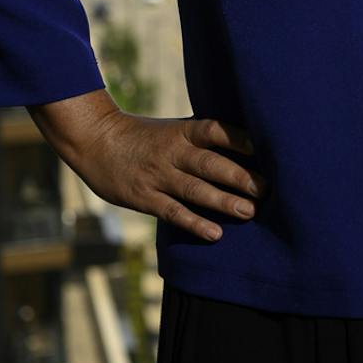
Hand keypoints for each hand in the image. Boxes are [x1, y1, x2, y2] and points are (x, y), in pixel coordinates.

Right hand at [44, 99, 264, 242]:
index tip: (266, 147)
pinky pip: (173, 212)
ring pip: (194, 190)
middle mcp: (172, 152)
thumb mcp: (174, 128)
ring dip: (223, 201)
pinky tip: (215, 234)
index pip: (215, 131)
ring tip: (249, 212)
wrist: (95, 141)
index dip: (240, 138)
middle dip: (240, 177)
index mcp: (183, 131)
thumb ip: (204, 137)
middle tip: (267, 189)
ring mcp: (158, 176)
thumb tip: (249, 143)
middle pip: (210, 163)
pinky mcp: (145, 198)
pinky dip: (194, 224)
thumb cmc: (145, 135)